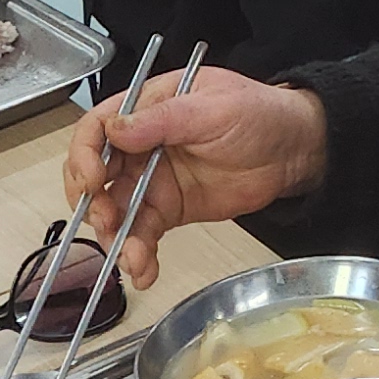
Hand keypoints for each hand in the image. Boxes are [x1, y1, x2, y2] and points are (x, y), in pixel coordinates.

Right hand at [62, 69, 330, 287]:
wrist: (293, 149)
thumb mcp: (213, 107)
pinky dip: (138, 254)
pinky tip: (143, 271)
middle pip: (96, 174)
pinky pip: (143, 234)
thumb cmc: (257, 113)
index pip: (97, 128)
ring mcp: (153, 180)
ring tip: (131, 257)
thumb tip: (115, 128)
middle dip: (92, 201)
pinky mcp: (169, 210)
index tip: (91, 180)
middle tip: (107, 221)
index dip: (84, 155)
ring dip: (114, 236)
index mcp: (147, 108)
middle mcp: (141, 145)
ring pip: (115, 210)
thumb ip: (164, 119)